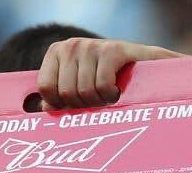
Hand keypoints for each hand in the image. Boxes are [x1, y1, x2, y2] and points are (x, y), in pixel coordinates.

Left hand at [37, 38, 181, 109]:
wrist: (146, 68)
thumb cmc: (107, 81)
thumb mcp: (78, 87)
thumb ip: (58, 98)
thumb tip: (45, 108)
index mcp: (57, 53)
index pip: (45, 87)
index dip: (60, 104)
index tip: (75, 103)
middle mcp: (71, 46)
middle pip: (66, 94)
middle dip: (83, 105)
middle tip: (97, 100)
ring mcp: (91, 46)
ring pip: (85, 93)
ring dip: (100, 102)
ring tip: (108, 95)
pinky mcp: (112, 50)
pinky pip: (102, 86)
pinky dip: (111, 96)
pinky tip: (117, 91)